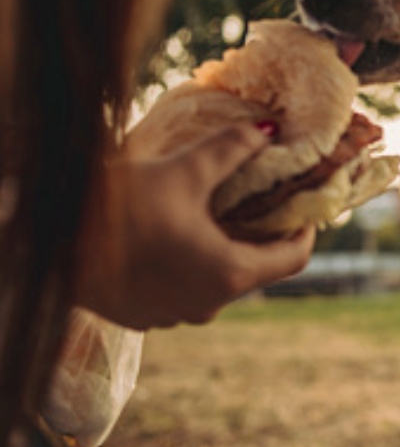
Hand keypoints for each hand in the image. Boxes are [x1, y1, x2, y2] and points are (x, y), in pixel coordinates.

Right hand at [76, 124, 314, 329]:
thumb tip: (270, 129)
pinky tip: (175, 237)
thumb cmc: (118, 206)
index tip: (304, 208)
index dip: (306, 232)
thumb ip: (233, 149)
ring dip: (223, 252)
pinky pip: (183, 292)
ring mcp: (173, 317)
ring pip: (217, 282)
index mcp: (229, 274)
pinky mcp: (143, 317)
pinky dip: (190, 266)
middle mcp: (208, 305)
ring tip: (217, 215)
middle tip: (262, 203)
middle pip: (256, 270)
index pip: (294, 260)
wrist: (47, 241)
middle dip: (261, 237)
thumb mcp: (182, 170)